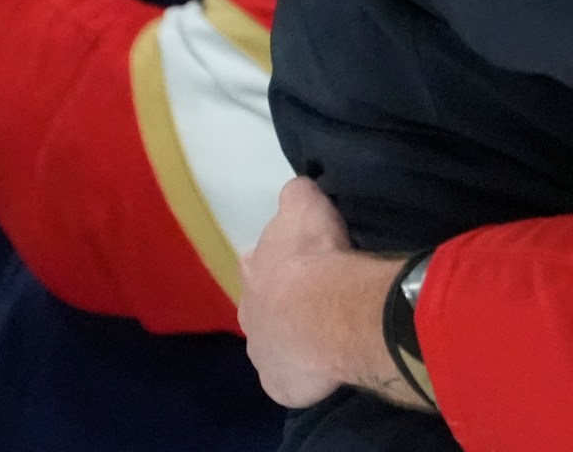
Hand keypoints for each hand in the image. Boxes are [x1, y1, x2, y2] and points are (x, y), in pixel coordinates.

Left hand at [242, 178, 416, 410]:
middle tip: (315, 301)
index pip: (262, 263)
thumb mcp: (304, 205)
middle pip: (263, 305)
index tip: (304, 264)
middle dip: (283, 303)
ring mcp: (260, 351)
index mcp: (253, 269)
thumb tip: (297, 191)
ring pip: (274, 343)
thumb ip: (297, 196)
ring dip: (292, 339)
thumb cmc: (311, 256)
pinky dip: (304, 374)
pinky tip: (324, 367)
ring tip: (322, 336)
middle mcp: (249, 311)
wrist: (319, 312)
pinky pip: (289, 379)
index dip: (283, 264)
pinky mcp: (276, 382)